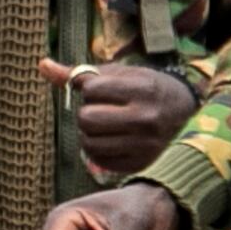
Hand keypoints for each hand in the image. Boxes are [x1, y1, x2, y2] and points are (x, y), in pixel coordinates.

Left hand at [35, 59, 199, 179]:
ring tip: (104, 126)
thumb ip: (80, 72)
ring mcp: (144, 145)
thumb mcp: (123, 74)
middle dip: (87, 112)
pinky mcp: (140, 165)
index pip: (92, 89)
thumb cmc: (148, 90)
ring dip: (89, 133)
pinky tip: (109, 140)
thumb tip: (42, 64)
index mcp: (143, 88)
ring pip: (88, 142)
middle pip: (87, 118)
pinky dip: (97, 150)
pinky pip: (98, 161)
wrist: (188, 116)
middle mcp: (145, 118)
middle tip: (101, 110)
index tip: (105, 90)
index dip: (91, 89)